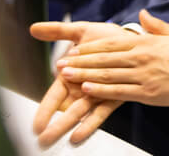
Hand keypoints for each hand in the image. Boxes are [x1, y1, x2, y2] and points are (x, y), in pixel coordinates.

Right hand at [30, 20, 128, 145]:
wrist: (133, 38)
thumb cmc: (106, 37)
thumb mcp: (81, 31)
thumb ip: (58, 32)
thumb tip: (34, 28)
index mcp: (72, 74)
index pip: (54, 95)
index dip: (45, 108)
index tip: (35, 123)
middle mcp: (83, 87)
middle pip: (65, 108)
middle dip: (54, 124)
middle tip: (42, 139)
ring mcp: (98, 93)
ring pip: (81, 113)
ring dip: (68, 126)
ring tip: (57, 140)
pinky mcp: (114, 95)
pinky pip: (102, 111)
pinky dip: (90, 122)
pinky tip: (79, 134)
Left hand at [55, 10, 168, 107]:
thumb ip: (155, 25)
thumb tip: (142, 13)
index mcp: (145, 43)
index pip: (111, 44)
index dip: (90, 48)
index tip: (74, 49)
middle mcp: (140, 58)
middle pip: (103, 59)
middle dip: (79, 61)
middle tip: (60, 63)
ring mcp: (142, 75)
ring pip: (107, 75)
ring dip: (84, 75)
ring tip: (66, 75)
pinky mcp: (147, 92)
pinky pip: (119, 91)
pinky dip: (101, 90)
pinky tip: (87, 90)